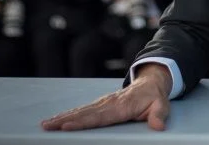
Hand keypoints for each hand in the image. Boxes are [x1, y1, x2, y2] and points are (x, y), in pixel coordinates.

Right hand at [42, 63, 171, 130]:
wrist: (150, 83)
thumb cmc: (154, 97)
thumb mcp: (161, 105)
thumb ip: (159, 116)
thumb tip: (158, 126)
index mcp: (122, 106)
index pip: (100, 116)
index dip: (83, 122)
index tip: (67, 126)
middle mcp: (109, 103)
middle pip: (84, 114)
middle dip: (65, 120)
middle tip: (47, 126)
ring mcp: (103, 103)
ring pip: (81, 111)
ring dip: (63, 117)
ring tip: (46, 124)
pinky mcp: (100, 104)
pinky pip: (83, 110)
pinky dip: (69, 115)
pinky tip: (57, 120)